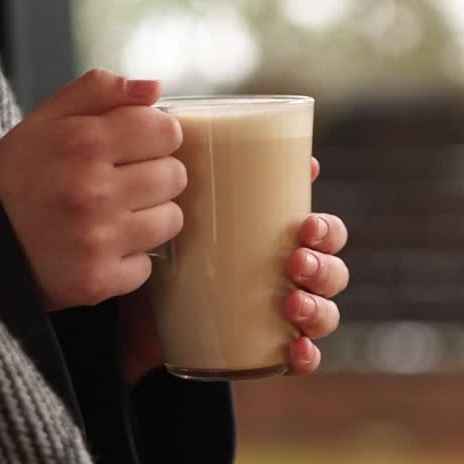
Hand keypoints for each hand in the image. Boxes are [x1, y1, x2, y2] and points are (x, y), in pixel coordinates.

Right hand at [0, 69, 186, 310]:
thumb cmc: (17, 178)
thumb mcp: (46, 120)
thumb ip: (100, 92)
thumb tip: (154, 88)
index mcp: (82, 142)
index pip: (166, 131)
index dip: (154, 136)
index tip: (136, 146)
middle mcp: (92, 190)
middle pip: (175, 175)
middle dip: (154, 175)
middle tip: (122, 183)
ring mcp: (97, 239)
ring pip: (171, 220)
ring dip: (149, 217)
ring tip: (113, 215)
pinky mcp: (98, 279)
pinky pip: (147, 266)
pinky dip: (128, 260)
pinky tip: (99, 248)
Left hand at [117, 158, 349, 383]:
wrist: (131, 313)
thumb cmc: (164, 248)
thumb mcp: (175, 209)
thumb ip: (181, 163)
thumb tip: (166, 105)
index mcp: (282, 239)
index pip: (325, 232)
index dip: (327, 231)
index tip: (304, 227)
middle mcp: (290, 276)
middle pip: (332, 271)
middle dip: (324, 266)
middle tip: (295, 261)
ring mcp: (281, 316)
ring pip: (325, 312)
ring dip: (320, 307)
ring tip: (293, 302)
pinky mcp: (264, 350)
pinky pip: (302, 359)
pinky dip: (307, 356)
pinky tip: (296, 351)